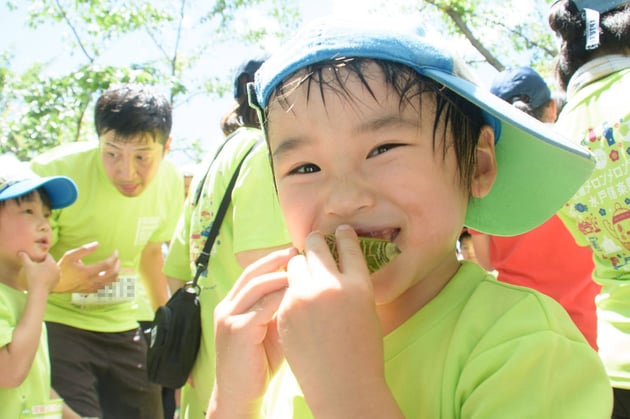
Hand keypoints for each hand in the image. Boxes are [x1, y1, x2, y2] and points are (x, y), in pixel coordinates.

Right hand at [19, 251, 59, 293]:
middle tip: (36, 266)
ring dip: (47, 269)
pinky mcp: (58, 280)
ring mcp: (59, 274)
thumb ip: (24, 258)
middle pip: (50, 262)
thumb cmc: (33, 278)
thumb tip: (21, 252)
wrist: (39, 291)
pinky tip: (42, 278)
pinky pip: (53, 275)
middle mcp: (57, 267)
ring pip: (52, 268)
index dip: (40, 257)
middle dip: (43, 263)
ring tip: (39, 272)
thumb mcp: (27, 266)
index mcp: (51, 262)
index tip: (35, 260)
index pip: (47, 255)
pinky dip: (49, 275)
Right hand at [53, 242, 119, 292]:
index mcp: (87, 272)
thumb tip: (97, 244)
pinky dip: (110, 280)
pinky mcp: (90, 291)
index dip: (114, 257)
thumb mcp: (70, 255)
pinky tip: (108, 274)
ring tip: (115, 266)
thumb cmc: (62, 268)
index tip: (115, 252)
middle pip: (112, 274)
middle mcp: (91, 281)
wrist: (55, 284)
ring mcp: (91, 287)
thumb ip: (84, 249)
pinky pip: (104, 287)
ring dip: (115, 273)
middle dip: (117, 265)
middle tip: (117, 259)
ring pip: (110, 282)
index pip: (107, 265)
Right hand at [208, 247, 295, 416]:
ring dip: (280, 275)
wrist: (240, 395)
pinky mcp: (237, 332)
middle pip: (252, 273)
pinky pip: (261, 307)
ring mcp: (229, 318)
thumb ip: (278, 309)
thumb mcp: (269, 330)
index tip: (296, 252)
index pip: (252, 273)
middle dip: (276, 259)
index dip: (273, 260)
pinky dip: (280, 297)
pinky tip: (297, 293)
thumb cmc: (259, 364)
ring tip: (301, 268)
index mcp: (232, 304)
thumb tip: (303, 287)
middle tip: (299, 251)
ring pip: (256, 286)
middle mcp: (227, 307)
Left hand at [277, 225, 389, 414]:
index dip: (344, 235)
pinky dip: (291, 290)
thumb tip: (338, 264)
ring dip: (300, 265)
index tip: (340, 230)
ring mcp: (305, 298)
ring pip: (295, 263)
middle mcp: (331, 285)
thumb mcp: (366, 310)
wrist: (343, 386)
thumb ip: (352, 285)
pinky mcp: (286, 311)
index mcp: (358, 285)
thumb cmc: (362, 351)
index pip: (349, 246)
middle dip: (315, 242)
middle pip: (317, 246)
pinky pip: (286, 289)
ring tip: (303, 271)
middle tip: (315, 242)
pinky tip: (297, 300)